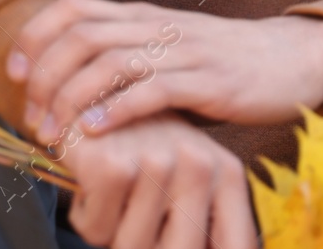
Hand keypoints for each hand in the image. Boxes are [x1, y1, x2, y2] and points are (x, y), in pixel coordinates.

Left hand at [7, 0, 322, 143]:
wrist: (294, 57)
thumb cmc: (224, 61)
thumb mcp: (168, 49)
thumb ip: (127, 58)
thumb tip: (71, 85)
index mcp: (141, 16)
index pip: (72, 8)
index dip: (34, 36)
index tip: (11, 73)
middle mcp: (156, 26)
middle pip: (81, 36)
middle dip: (44, 76)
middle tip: (31, 116)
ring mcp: (183, 51)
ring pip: (110, 62)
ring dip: (71, 98)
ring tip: (54, 132)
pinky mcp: (210, 81)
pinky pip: (154, 90)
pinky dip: (118, 109)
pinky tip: (96, 131)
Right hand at [63, 112, 257, 248]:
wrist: (86, 89)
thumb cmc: (133, 143)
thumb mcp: (184, 179)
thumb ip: (202, 217)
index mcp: (226, 174)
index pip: (237, 246)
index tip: (178, 243)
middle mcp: (201, 167)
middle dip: (142, 244)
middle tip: (126, 215)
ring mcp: (159, 163)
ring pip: (131, 246)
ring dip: (110, 229)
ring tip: (108, 192)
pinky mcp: (114, 164)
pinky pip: (99, 228)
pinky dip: (86, 216)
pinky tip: (90, 181)